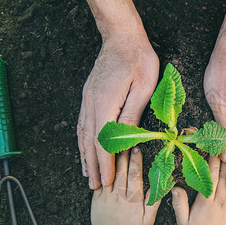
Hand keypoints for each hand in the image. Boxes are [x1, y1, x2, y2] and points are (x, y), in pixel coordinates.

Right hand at [77, 32, 158, 189]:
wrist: (121, 37)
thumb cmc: (138, 59)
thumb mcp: (143, 88)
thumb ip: (132, 115)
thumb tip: (125, 141)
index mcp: (106, 104)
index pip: (103, 142)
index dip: (106, 164)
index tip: (107, 181)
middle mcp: (92, 104)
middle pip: (90, 142)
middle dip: (94, 166)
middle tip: (96, 187)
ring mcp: (87, 100)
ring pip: (83, 135)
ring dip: (85, 156)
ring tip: (88, 175)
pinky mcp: (89, 96)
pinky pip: (82, 124)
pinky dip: (82, 141)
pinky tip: (83, 149)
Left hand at [91, 147, 160, 224]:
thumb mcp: (148, 220)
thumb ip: (154, 202)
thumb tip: (161, 187)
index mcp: (132, 198)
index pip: (135, 174)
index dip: (136, 160)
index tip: (138, 149)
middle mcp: (118, 194)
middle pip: (121, 169)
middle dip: (124, 154)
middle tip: (126, 140)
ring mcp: (106, 195)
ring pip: (109, 173)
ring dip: (113, 159)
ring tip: (115, 145)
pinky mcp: (96, 198)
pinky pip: (98, 180)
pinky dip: (101, 170)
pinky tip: (103, 161)